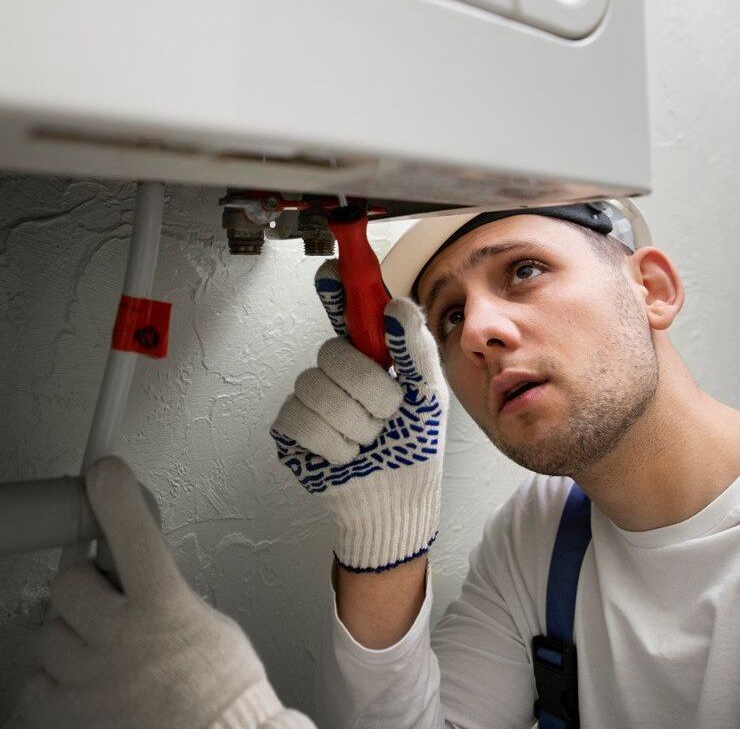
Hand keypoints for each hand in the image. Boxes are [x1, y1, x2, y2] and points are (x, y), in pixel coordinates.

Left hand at [17, 456, 314, 728]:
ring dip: (73, 638)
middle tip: (105, 601)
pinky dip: (56, 683)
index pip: (131, 530)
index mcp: (164, 605)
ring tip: (104, 656)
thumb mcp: (205, 620)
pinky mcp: (65, 716)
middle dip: (85, 587)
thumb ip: (165, 592)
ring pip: (50, 633)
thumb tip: (139, 578)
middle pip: (69, 582)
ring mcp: (88, 678)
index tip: (105, 471)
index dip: (115, 492)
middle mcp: (121, 636)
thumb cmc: (222, 689)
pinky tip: (86, 687)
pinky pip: (36, 684)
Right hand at [271, 259, 448, 571]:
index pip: (343, 312)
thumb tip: (395, 307)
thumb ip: (415, 350)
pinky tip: (345, 455)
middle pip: (332, 352)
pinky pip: (299, 418)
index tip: (333, 274)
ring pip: (316, 387)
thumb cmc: (415, 446)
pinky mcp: (291, 429)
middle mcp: (335, 372)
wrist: (397, 501)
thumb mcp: (428, 394)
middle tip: (387, 413)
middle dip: (369, 389)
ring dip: (355, 423)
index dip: (335, 290)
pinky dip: (333, 443)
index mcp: (368, 356)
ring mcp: (309, 398)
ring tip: (369, 439)